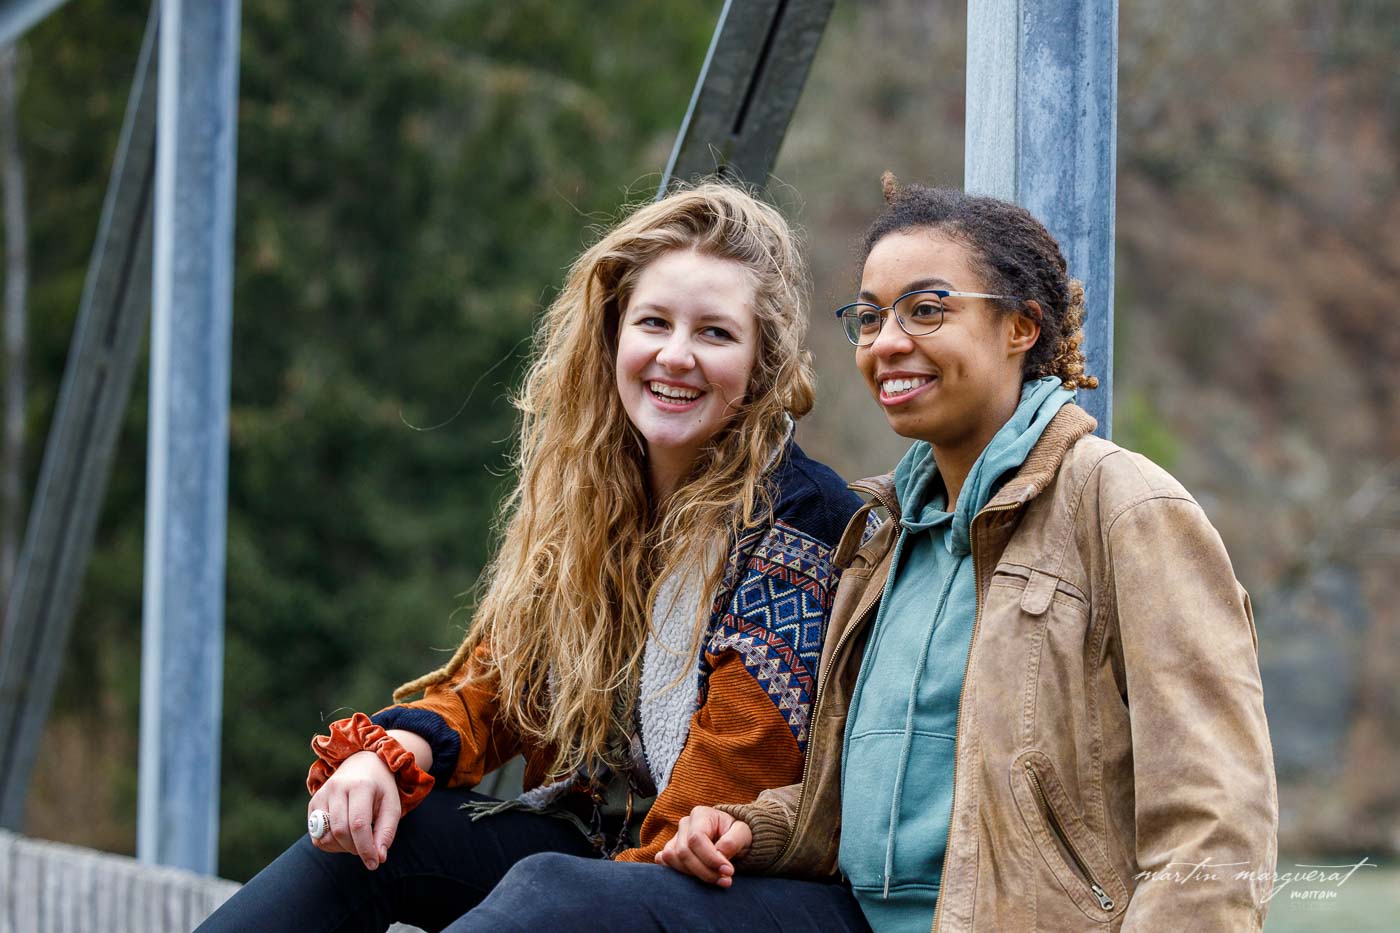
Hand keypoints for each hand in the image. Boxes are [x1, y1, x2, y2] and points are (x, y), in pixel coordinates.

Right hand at [307, 750, 400, 869]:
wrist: (363, 764)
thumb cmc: (381, 788)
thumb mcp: (392, 805)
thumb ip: (387, 831)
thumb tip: (379, 858)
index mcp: (360, 786)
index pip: (359, 824)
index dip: (366, 848)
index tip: (374, 863)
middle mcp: (337, 788)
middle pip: (341, 831)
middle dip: (355, 848)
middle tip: (368, 849)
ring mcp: (322, 795)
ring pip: (326, 836)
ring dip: (342, 848)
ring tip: (357, 840)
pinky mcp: (313, 803)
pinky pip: (317, 836)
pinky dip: (331, 844)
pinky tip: (345, 836)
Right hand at [654, 806, 751, 886]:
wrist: (732, 838)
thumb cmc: (737, 833)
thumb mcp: (743, 833)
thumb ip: (733, 841)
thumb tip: (720, 854)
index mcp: (701, 814)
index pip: (696, 838)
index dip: (710, 858)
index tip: (728, 871)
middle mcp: (685, 824)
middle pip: (684, 852)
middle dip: (704, 871)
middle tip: (725, 880)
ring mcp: (675, 838)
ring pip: (672, 859)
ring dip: (693, 875)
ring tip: (716, 880)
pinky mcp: (671, 851)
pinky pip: (665, 863)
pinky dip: (677, 873)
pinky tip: (695, 878)